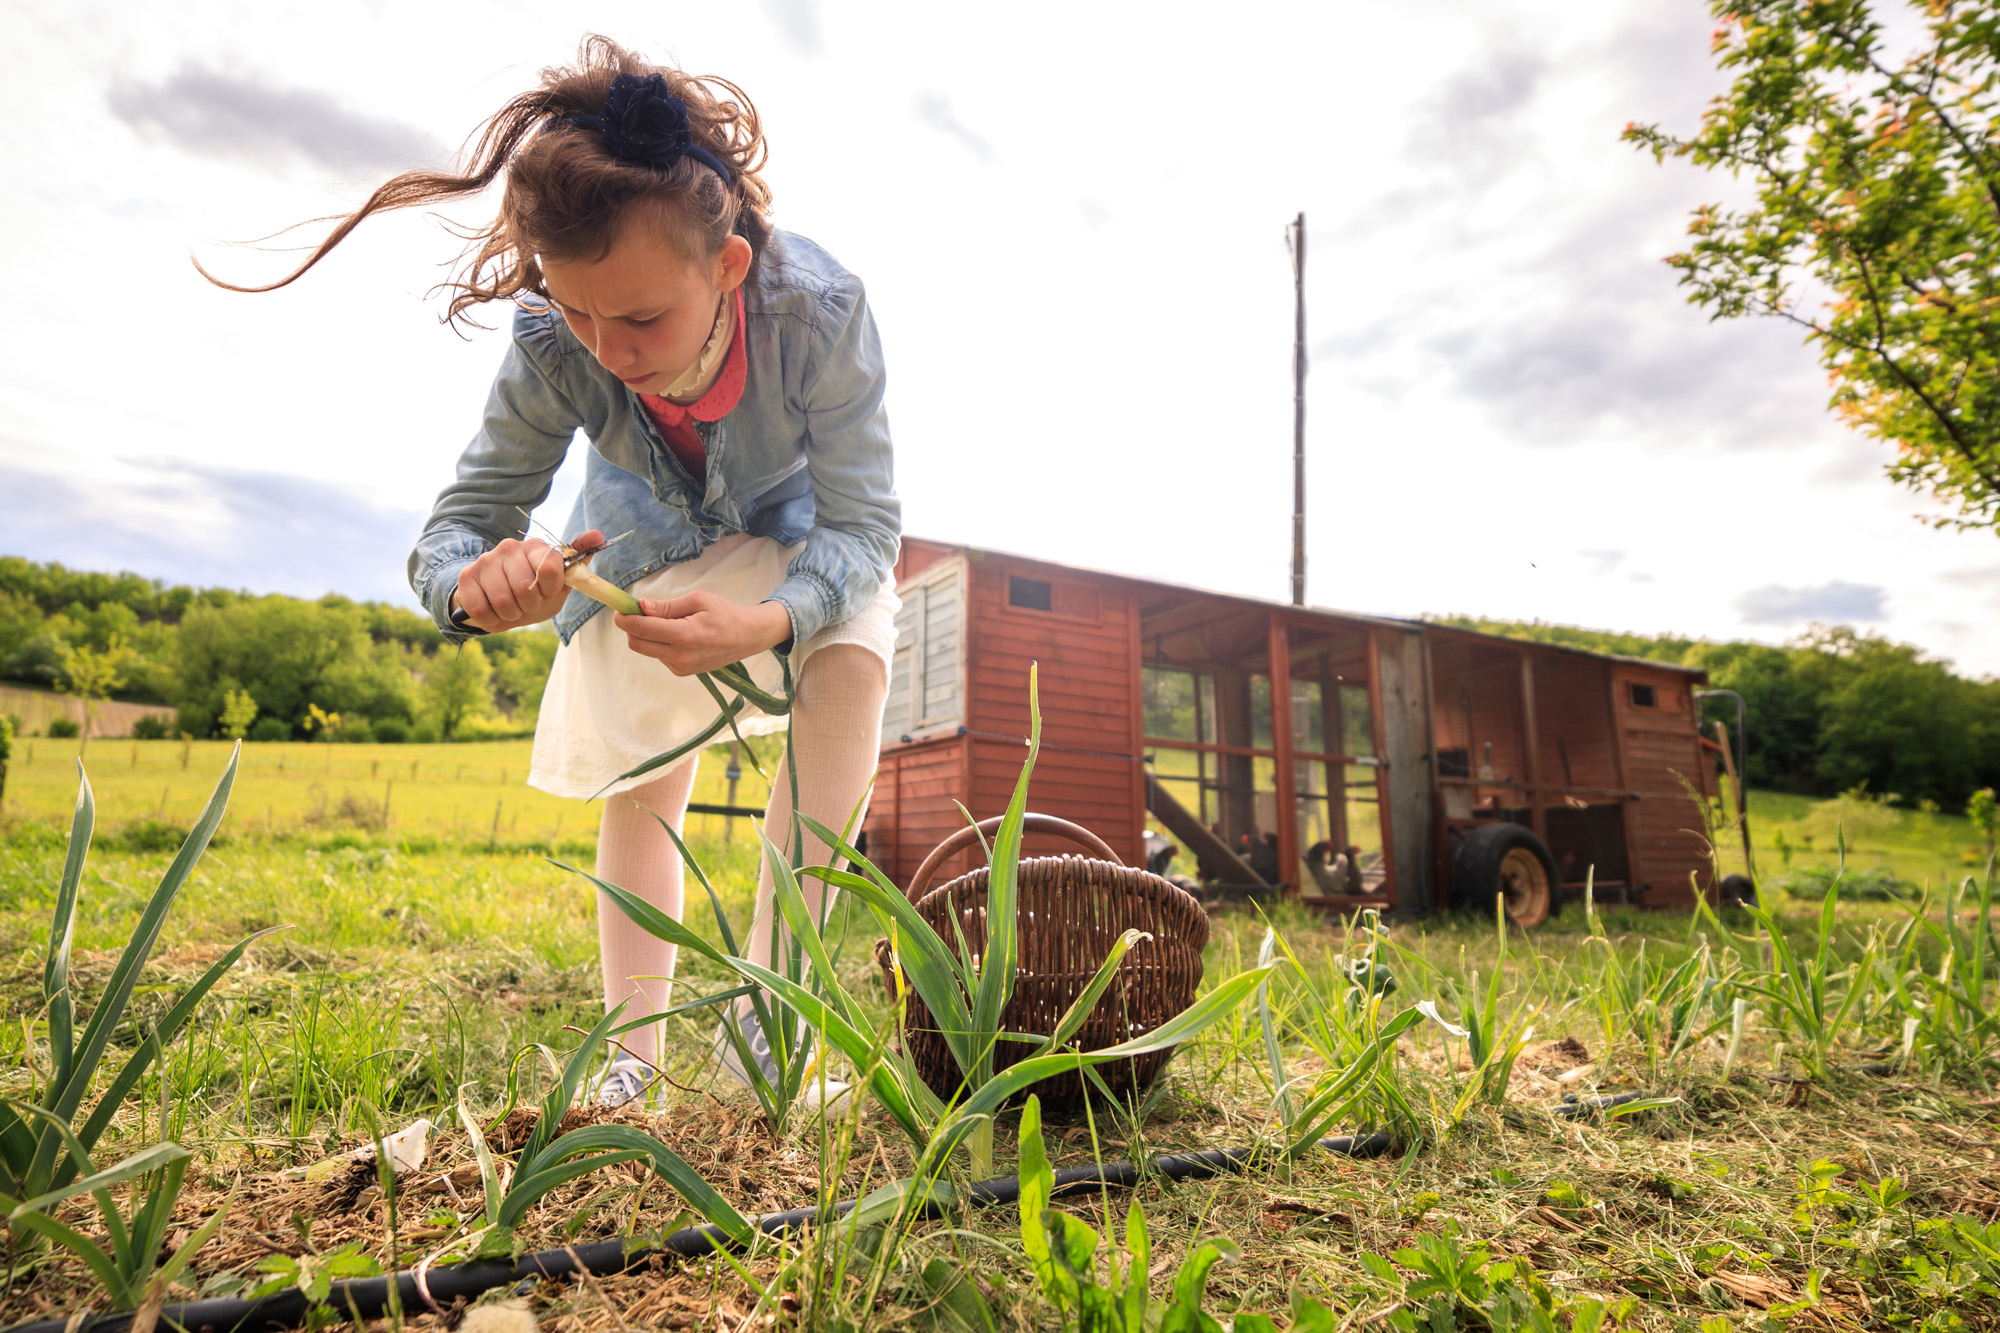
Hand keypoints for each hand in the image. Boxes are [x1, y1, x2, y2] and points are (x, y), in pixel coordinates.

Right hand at [451, 529, 600, 632]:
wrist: (497, 605)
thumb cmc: (533, 595)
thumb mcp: (559, 586)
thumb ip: (578, 563)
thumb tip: (598, 535)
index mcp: (537, 548)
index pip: (551, 568)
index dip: (550, 590)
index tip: (546, 592)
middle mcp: (510, 548)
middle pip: (525, 588)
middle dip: (529, 606)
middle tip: (526, 604)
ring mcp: (486, 560)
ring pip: (503, 601)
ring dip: (510, 614)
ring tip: (510, 609)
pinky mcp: (467, 577)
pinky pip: (481, 609)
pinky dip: (491, 620)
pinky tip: (494, 612)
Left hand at [614, 590, 793, 675]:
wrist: (749, 637)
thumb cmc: (726, 613)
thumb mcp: (699, 600)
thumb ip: (667, 606)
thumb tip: (641, 607)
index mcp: (684, 635)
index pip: (641, 629)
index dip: (625, 618)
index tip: (620, 608)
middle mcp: (679, 656)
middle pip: (636, 643)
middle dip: (631, 627)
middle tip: (639, 612)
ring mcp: (680, 667)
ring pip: (646, 650)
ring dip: (647, 635)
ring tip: (669, 622)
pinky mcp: (682, 672)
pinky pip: (659, 656)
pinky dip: (659, 644)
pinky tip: (678, 635)